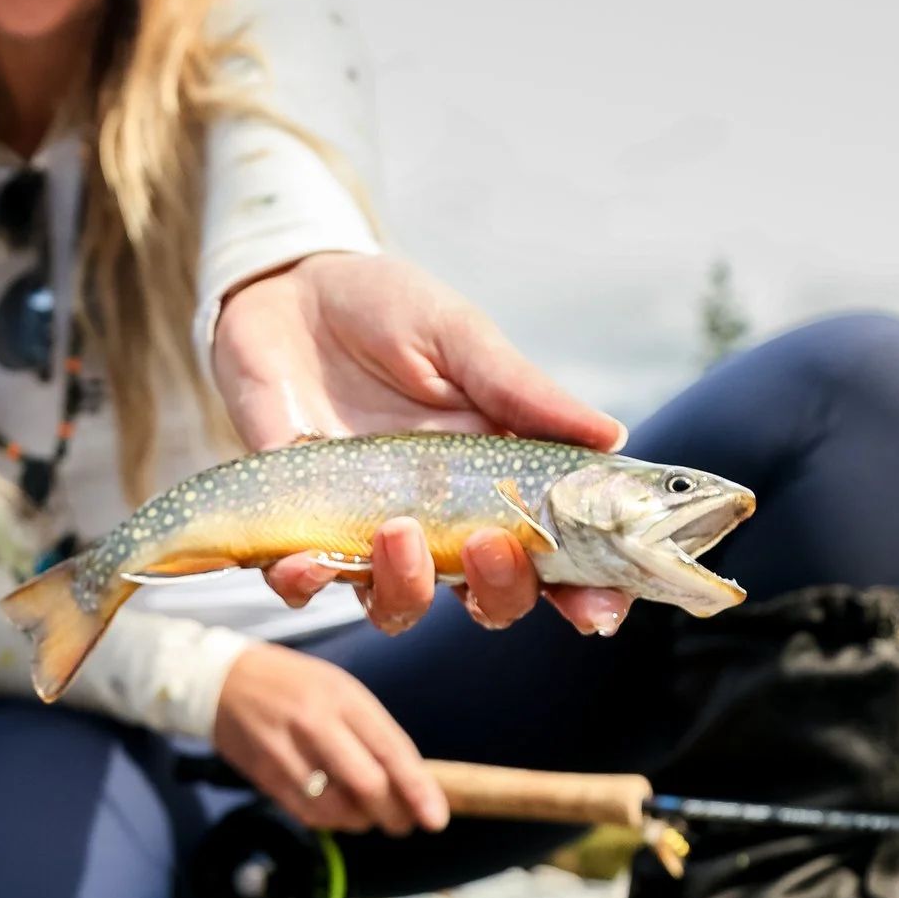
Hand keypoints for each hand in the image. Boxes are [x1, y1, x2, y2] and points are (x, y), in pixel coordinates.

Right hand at [211, 644, 451, 836]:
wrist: (220, 680)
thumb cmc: (292, 685)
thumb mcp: (339, 690)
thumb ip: (372, 732)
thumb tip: (409, 783)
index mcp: (344, 697)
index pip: (391, 750)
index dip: (418, 789)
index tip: (436, 819)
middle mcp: (316, 722)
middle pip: (367, 785)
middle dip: (393, 814)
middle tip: (402, 824)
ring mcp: (286, 750)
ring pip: (337, 808)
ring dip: (360, 821)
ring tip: (365, 815)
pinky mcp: (264, 775)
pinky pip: (307, 814)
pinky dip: (330, 822)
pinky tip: (335, 812)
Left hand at [212, 253, 633, 637]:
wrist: (286, 289)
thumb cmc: (385, 308)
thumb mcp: (459, 338)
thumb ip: (523, 394)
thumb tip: (612, 437)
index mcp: (496, 476)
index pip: (551, 552)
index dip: (581, 590)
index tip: (598, 607)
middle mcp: (439, 516)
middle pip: (487, 596)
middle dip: (500, 592)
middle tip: (491, 546)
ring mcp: (368, 527)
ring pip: (400, 604)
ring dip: (406, 590)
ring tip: (397, 532)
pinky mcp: (299, 523)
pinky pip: (304, 583)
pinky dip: (305, 585)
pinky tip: (304, 561)